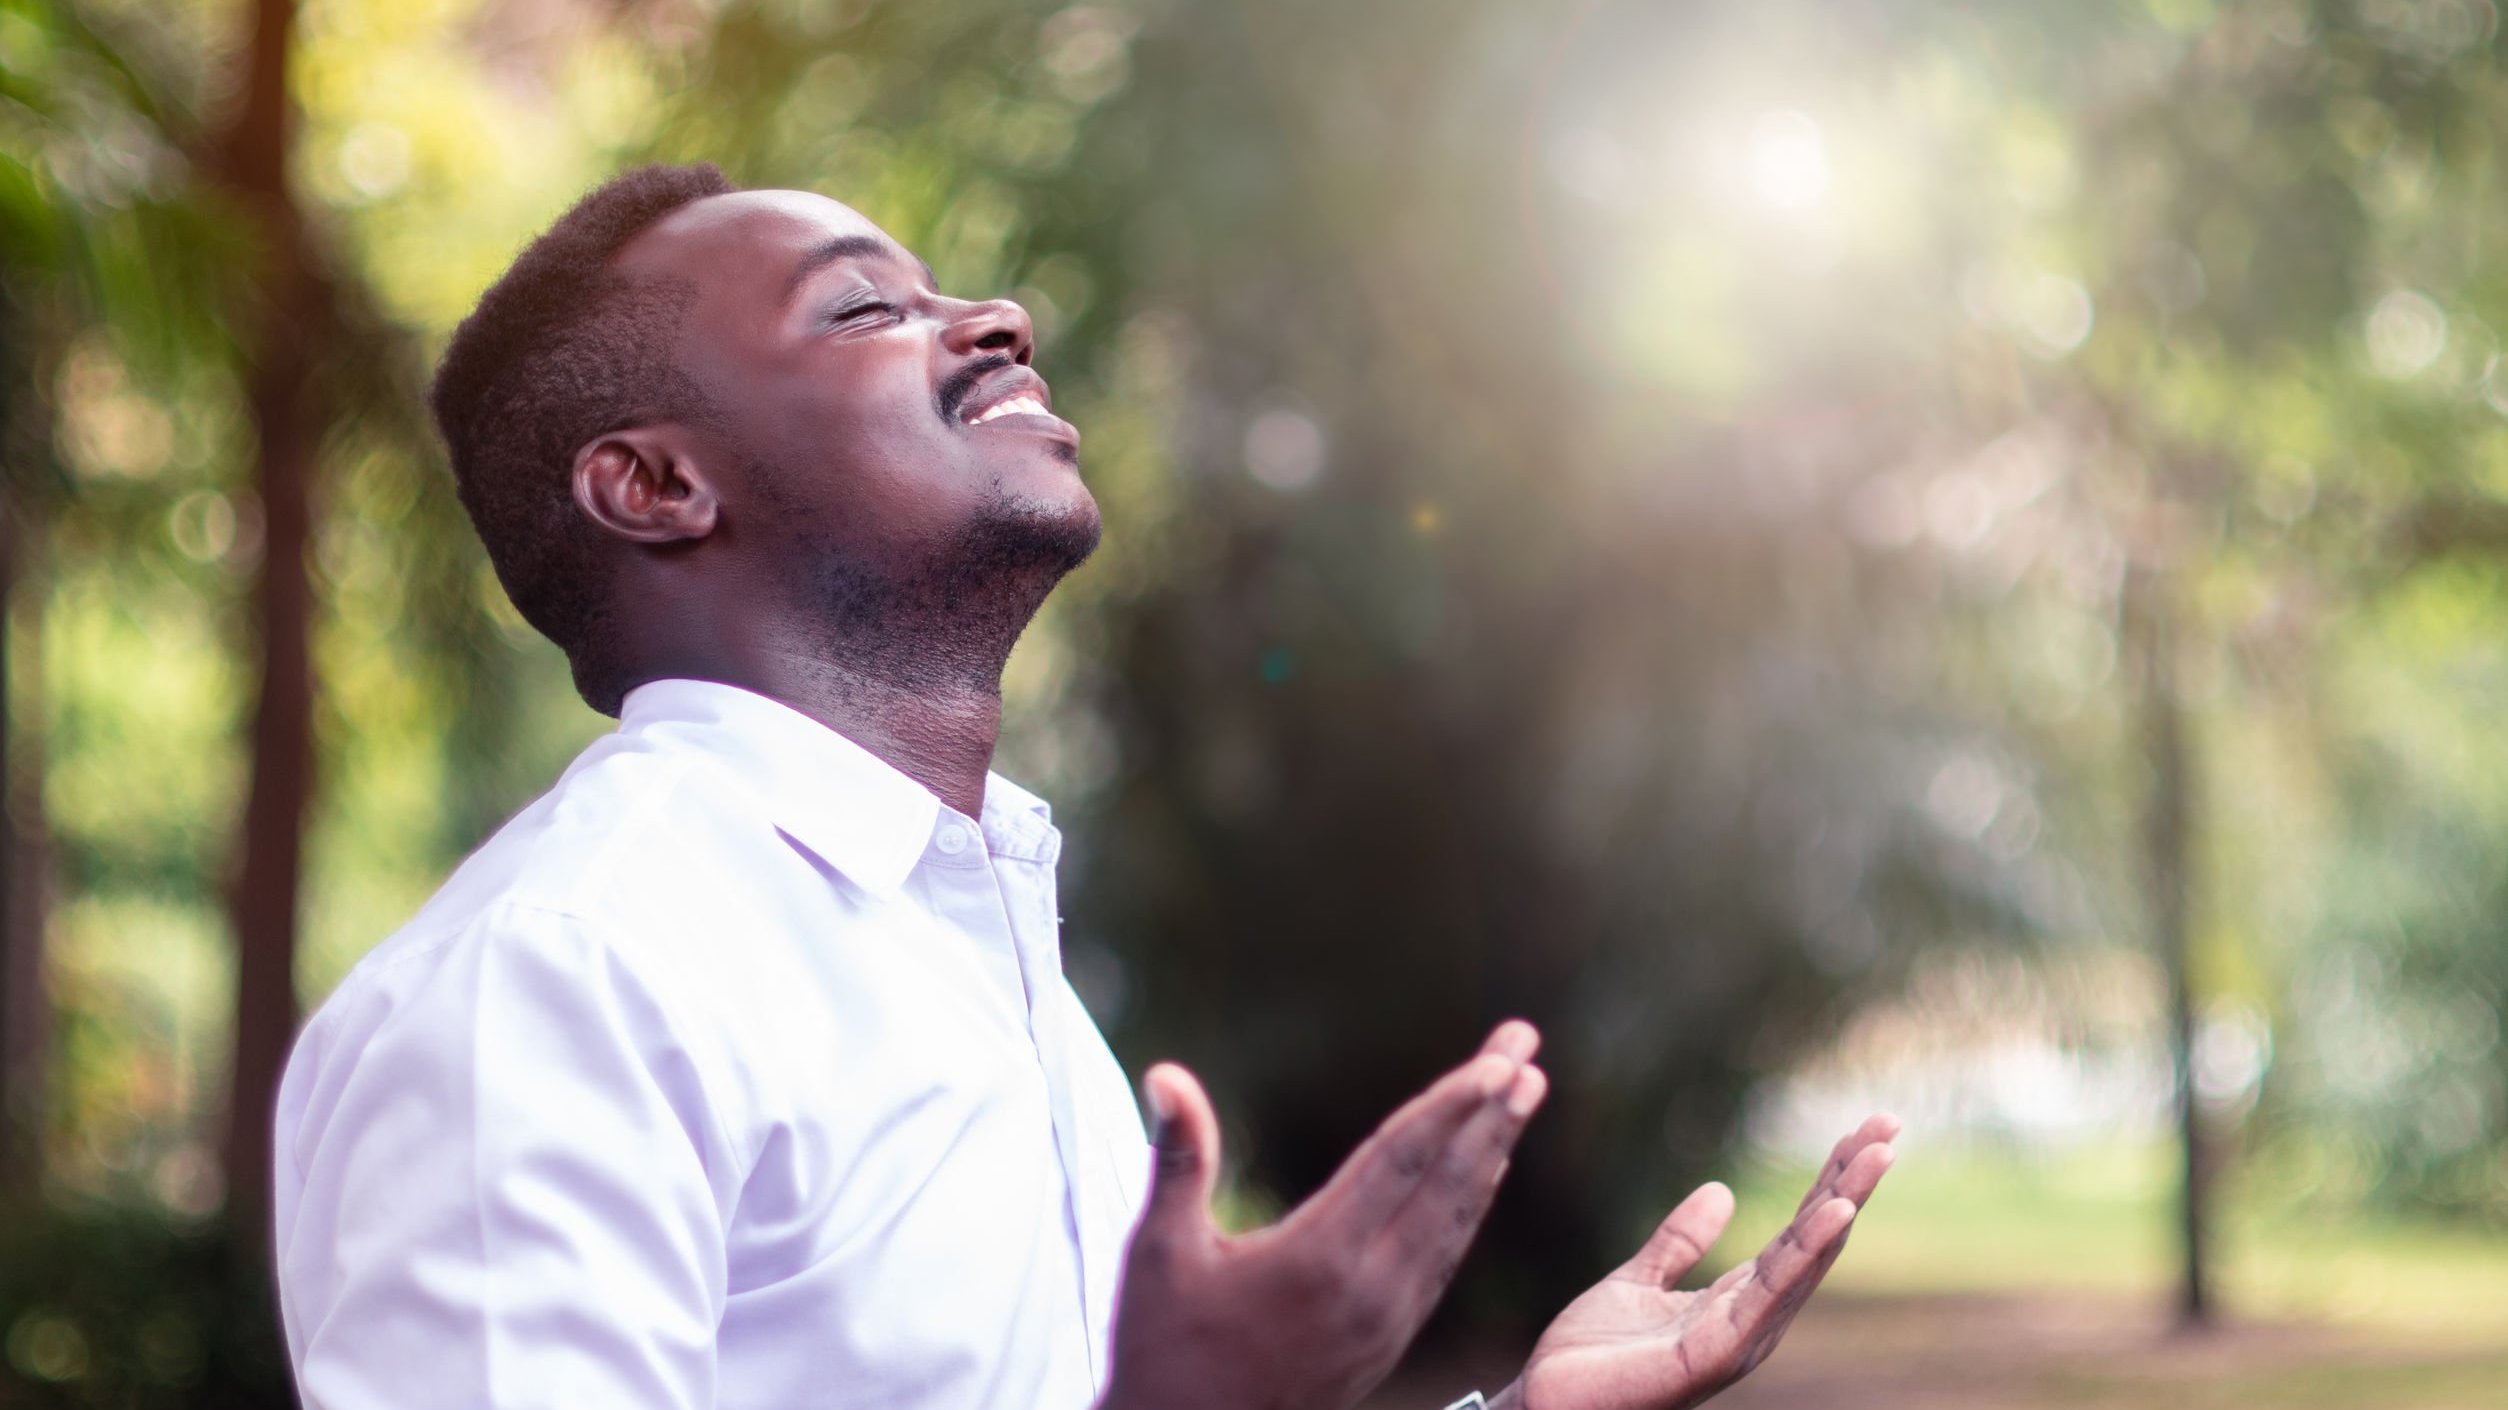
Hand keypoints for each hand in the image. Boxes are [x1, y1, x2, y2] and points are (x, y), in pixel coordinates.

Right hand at [1098, 1022, 1549, 1409]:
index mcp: (1319, 1260)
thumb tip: (1166, 1071)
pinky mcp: (1387, 1342)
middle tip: (1528, 1046)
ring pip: (1454, 1222)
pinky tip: (1481, 1175)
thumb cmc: (1161, 1349)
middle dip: (1493, 1111)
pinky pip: (1443, 1259)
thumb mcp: (1158, 1252)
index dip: (1453, 1103)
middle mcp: (1369, 1291)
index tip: (1501, 1059)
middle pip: (1447, 1182)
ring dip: (1491, 1152)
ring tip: (1523, 1094)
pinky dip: (1467, 1206)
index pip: (1402, 1161)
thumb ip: (1178, 1157)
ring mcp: (1386, 1322)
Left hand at [1490, 1114, 1899, 1409]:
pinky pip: (1770, 1293)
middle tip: (1889, 1123)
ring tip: (1879, 1153)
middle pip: (1815, 1240)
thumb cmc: (1590, 1358)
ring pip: (1806, 1259)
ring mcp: (1741, 1338)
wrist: (1547, 1405)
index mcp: (1737, 1302)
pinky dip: (1808, 1250)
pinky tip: (1837, 1210)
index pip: (1797, 1232)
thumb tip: (1723, 1190)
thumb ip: (1679, 1242)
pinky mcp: (1716, 1352)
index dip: (1830, 1181)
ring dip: (1844, 1202)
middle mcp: (1752, 1321)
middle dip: (1852, 1181)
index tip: (1863, 1133)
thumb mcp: (1638, 1280)